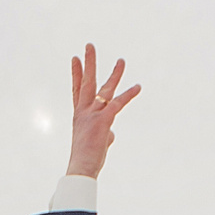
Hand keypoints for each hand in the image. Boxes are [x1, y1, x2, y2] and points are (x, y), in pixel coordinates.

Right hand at [67, 43, 141, 178]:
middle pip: (87, 82)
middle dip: (89, 63)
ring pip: (105, 89)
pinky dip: (129, 95)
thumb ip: (105, 133)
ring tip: (122, 60)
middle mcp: (84, 111)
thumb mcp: (96, 142)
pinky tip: (138, 87)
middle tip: (89, 45)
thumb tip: (111, 133)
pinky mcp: (103, 120)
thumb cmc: (87, 159)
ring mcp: (93, 114)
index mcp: (79, 115)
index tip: (75, 59)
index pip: (77, 90)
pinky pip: (118, 103)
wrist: (81, 168)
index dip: (76, 73)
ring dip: (115, 74)